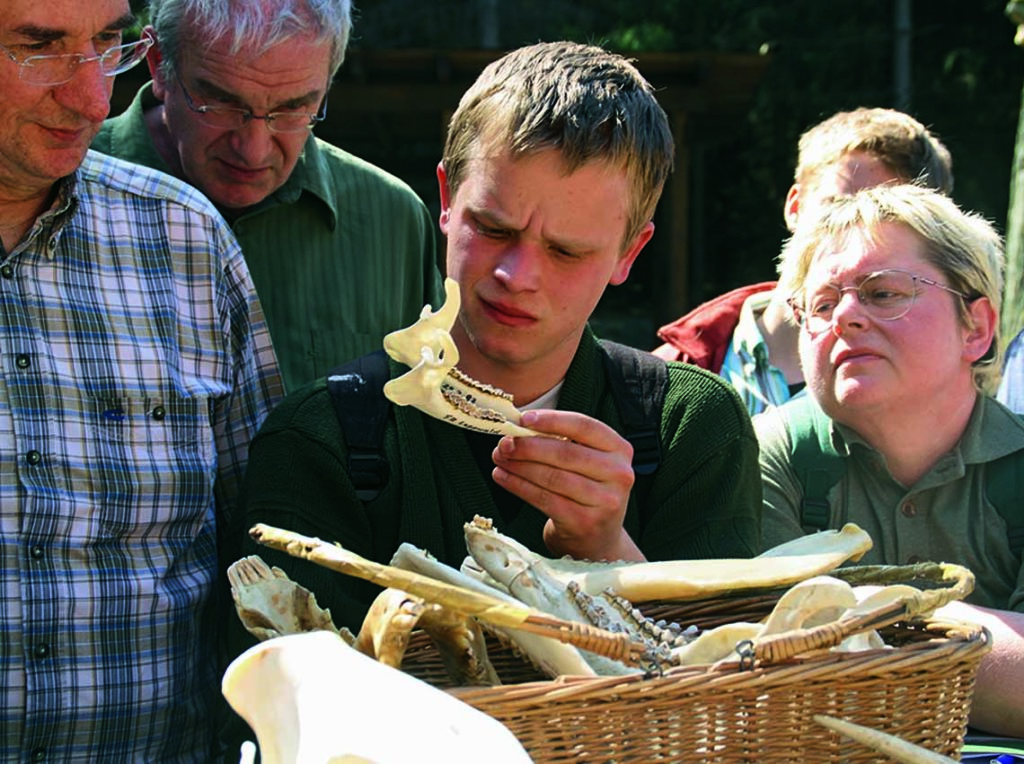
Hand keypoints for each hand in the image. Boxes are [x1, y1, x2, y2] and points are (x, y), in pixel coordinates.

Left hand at [491, 409, 644, 561]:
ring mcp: (605, 501)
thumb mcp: (588, 463)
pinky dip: (518, 486)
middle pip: (565, 452)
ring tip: (499, 458)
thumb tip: (519, 427)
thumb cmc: (587, 492)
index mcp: (620, 450)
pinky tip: (502, 477)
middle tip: (504, 443)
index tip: (524, 418)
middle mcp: (619, 474)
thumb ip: (563, 442)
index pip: (584, 426)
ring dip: (519, 466)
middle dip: (528, 446)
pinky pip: (544, 498)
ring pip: (552, 476)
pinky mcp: (584, 522)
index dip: (552, 420)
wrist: (598, 539)